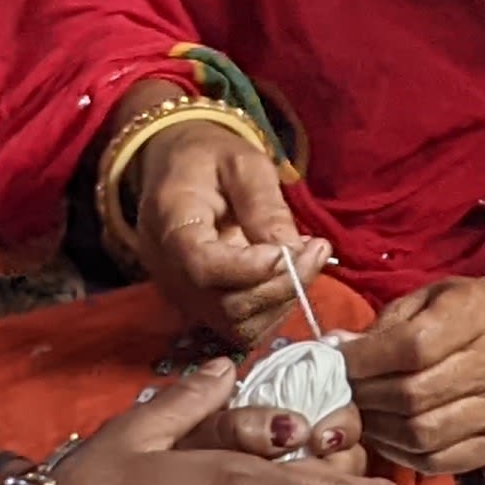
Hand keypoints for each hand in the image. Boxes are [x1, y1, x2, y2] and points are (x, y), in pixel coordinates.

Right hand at [131, 116, 323, 347]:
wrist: (177, 167)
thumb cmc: (209, 158)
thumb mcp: (242, 162)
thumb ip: (263, 205)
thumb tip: (291, 251)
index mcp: (169, 223)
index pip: (202, 266)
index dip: (251, 269)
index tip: (292, 250)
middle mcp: (168, 270)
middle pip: (226, 306)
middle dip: (281, 285)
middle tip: (316, 249)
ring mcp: (183, 295)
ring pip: (238, 326)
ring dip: (284, 299)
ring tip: (308, 256)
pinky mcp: (202, 306)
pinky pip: (243, 326)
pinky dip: (276, 306)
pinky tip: (291, 272)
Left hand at [345, 277, 484, 477]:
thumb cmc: (458, 315)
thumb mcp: (422, 302)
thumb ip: (381, 328)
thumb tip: (336, 348)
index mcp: (476, 315)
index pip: (412, 346)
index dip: (366, 360)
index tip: (339, 363)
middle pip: (414, 394)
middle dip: (367, 396)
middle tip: (346, 392)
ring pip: (422, 433)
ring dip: (379, 428)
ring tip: (363, 413)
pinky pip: (436, 461)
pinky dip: (400, 452)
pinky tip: (387, 434)